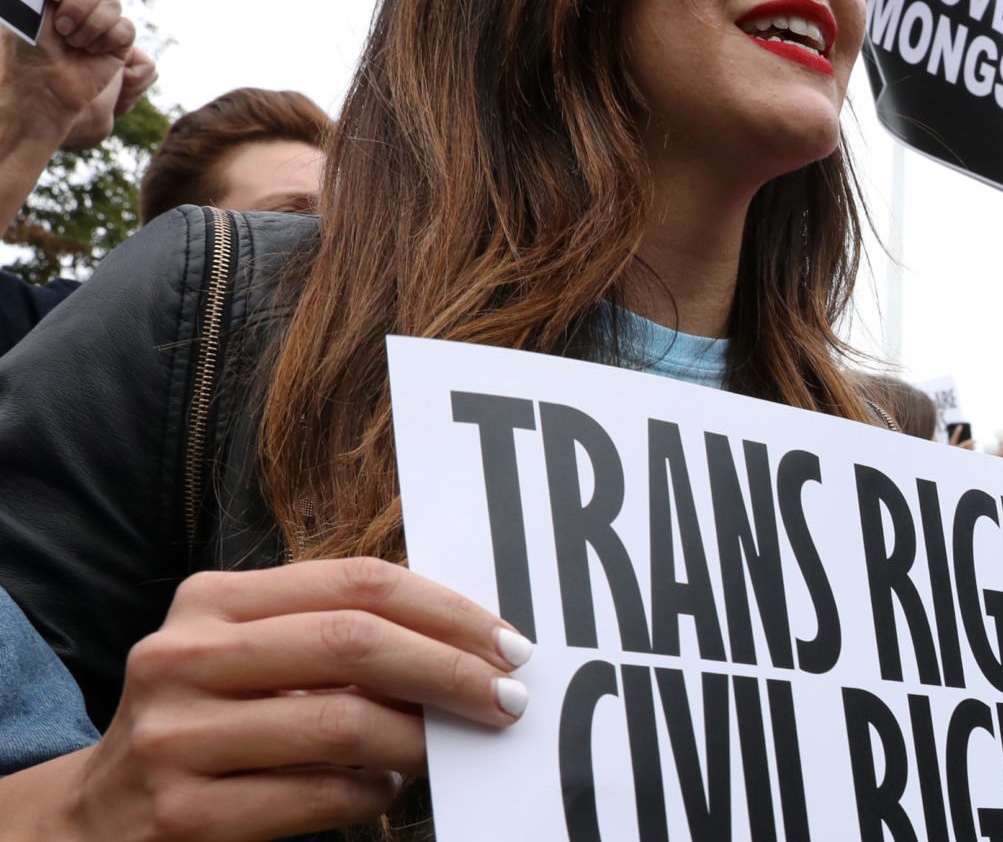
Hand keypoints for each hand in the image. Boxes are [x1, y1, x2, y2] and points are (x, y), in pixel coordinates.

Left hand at [1, 0, 138, 151]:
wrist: (42, 88)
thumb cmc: (25, 50)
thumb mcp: (24, 8)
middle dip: (77, 6)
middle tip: (60, 29)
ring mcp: (99, 18)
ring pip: (112, 3)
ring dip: (90, 26)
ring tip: (73, 44)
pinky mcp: (118, 40)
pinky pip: (125, 28)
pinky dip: (106, 40)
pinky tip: (91, 52)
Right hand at [17, 558, 529, 841]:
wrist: (95, 817)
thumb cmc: (206, 725)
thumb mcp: (246, 656)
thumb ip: (331, 635)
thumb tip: (467, 644)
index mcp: (211, 600)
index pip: (357, 583)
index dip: (448, 611)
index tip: (509, 644)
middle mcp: (185, 656)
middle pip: (355, 643)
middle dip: (450, 672)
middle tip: (508, 700)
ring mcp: (176, 736)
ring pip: (342, 724)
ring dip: (419, 741)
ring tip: (447, 751)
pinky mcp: (183, 813)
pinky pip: (318, 795)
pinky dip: (372, 793)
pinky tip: (384, 788)